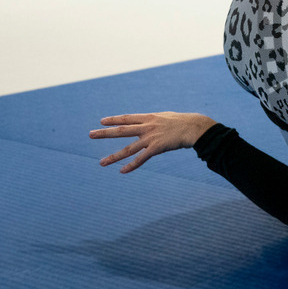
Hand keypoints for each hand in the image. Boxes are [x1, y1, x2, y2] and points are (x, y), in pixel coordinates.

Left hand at [90, 112, 216, 172]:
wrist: (194, 127)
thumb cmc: (184, 122)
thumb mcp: (167, 117)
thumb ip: (156, 121)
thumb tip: (152, 123)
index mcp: (149, 117)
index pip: (127, 118)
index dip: (114, 119)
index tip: (102, 121)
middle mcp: (147, 127)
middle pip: (121, 131)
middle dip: (104, 133)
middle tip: (90, 134)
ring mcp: (150, 138)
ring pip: (128, 149)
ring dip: (113, 156)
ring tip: (101, 163)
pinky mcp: (156, 148)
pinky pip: (141, 158)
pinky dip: (132, 165)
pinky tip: (122, 171)